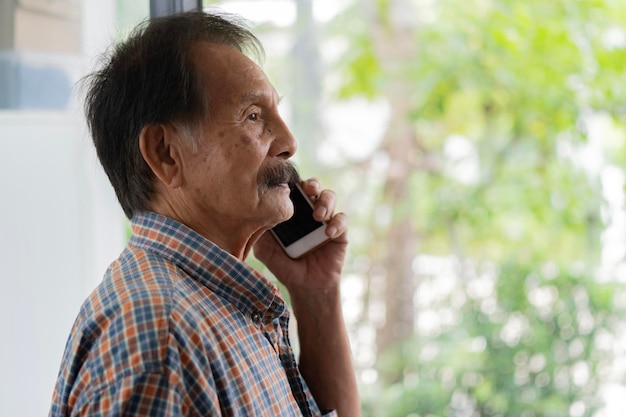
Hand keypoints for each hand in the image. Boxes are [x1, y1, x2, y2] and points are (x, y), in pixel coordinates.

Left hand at [253, 178, 347, 292]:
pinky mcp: (340, 232)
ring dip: (325, 201)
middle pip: (314, 186)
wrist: (306, 287)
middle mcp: (309, 211)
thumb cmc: (284, 266)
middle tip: (308, 189)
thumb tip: (250, 213)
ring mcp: (325, 220)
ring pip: (330, 197)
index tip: (288, 182)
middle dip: (312, 184)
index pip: (293, 189)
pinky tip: (328, 233)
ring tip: (318, 216)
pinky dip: (336, 223)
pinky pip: (342, 219)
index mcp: (291, 211)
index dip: (292, 182)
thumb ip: (260, 233)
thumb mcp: (266, 250)